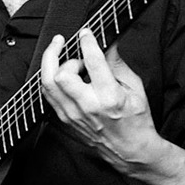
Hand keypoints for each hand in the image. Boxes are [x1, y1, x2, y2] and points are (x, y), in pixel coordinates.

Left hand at [38, 27, 154, 161]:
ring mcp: (73, 115)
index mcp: (110, 97)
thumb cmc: (136, 120)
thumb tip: (108, 42)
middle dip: (61, 54)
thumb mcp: (135, 88)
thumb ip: (118, 63)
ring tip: (62, 57)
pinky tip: (60, 73)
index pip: (92, 62)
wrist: (130, 151)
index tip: (86, 33)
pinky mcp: (65, 120)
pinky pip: (48, 95)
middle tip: (68, 46)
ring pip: (48, 85)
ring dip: (51, 65)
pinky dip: (51, 80)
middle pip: (61, 75)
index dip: (87, 42)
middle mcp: (88, 107)